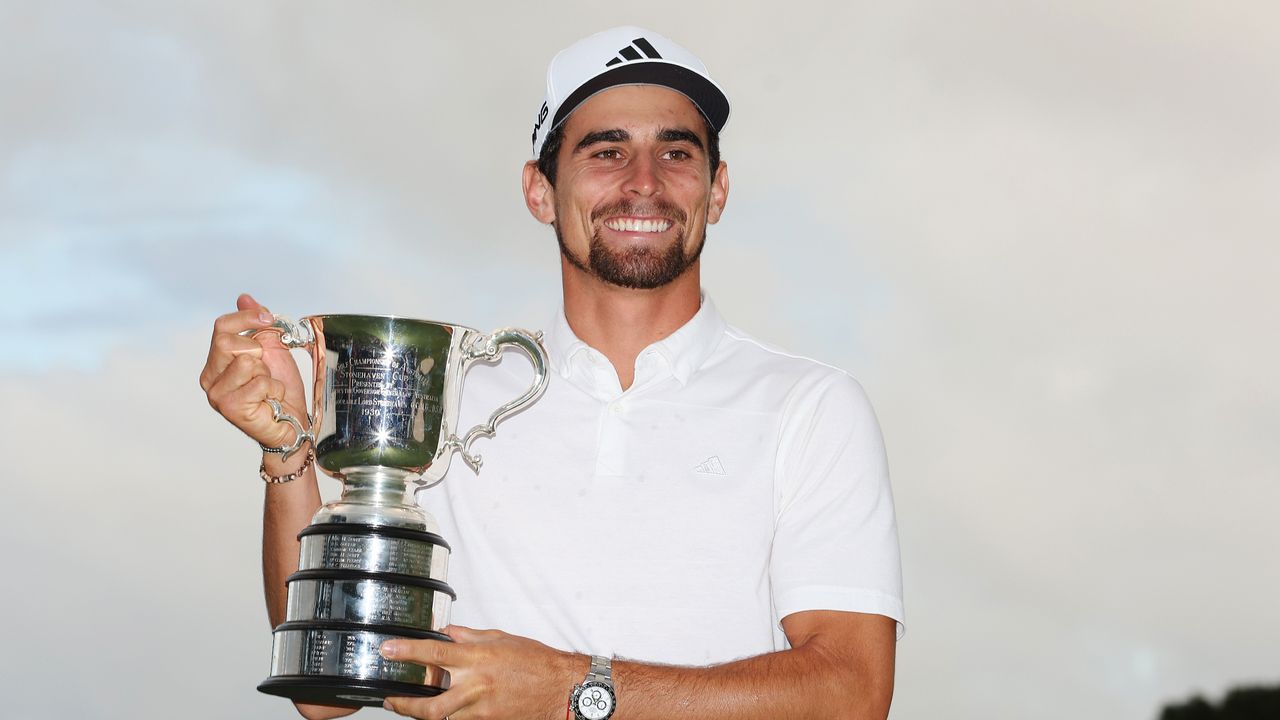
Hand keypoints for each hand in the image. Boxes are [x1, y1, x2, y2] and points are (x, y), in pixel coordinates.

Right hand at [199, 293, 307, 451]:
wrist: (291, 422)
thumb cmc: (279, 389)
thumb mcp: (272, 350)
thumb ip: (257, 325)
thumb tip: (243, 297)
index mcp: (216, 362)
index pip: (221, 327)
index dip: (246, 318)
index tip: (268, 319)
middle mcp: (209, 378)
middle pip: (228, 342)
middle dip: (258, 352)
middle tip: (265, 371)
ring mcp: (216, 394)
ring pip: (247, 362)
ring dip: (267, 374)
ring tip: (267, 389)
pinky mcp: (230, 408)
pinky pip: (259, 382)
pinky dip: (273, 389)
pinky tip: (270, 401)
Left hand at [381, 626, 582, 719]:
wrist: (561, 689)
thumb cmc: (536, 662)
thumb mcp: (500, 639)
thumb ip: (470, 636)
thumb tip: (446, 633)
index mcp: (478, 658)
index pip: (435, 653)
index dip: (407, 651)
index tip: (388, 649)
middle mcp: (477, 686)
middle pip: (431, 704)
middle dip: (405, 705)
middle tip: (391, 699)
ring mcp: (482, 709)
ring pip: (443, 717)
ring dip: (424, 712)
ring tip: (412, 705)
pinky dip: (450, 716)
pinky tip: (446, 708)